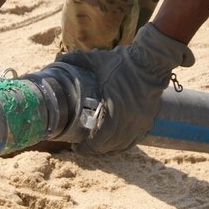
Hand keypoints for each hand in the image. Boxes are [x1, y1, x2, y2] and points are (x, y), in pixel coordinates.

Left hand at [59, 23, 193, 154]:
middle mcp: (128, 121)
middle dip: (94, 149)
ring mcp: (139, 123)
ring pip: (121, 145)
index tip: (76, 147)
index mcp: (113, 111)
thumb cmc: (123, 62)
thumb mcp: (97, 59)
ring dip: (108, 148)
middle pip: (108, 146)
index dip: (85, 148)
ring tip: (96, 145)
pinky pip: (134, 141)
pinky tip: (115, 143)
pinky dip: (122, 145)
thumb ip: (76, 60)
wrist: (152, 61)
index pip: (98, 140)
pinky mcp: (148, 121)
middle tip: (82, 145)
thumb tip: (55, 60)